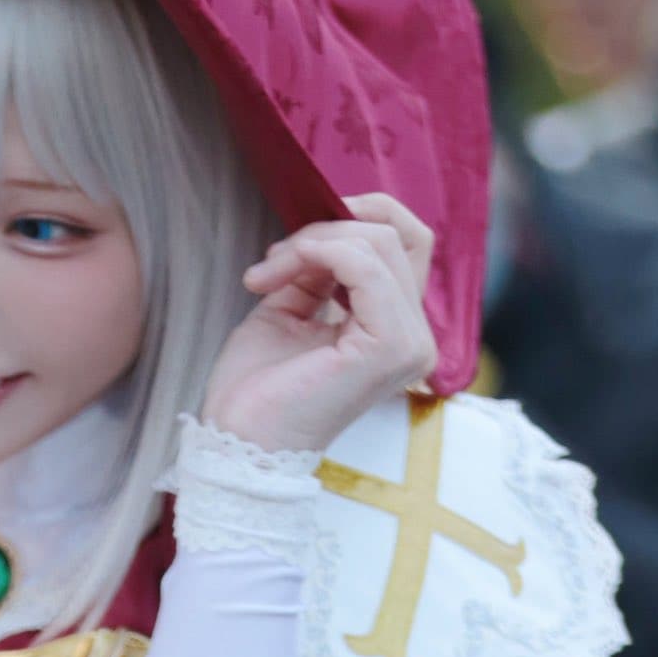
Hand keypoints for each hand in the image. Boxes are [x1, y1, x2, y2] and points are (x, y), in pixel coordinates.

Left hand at [198, 192, 436, 458]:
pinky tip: (276, 274)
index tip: (300, 238)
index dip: (359, 216)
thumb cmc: (260, 387)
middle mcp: (416, 337)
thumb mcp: (293, 305)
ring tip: (267, 273)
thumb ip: (320, 267)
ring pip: (378, 243)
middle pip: (393, 235)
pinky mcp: (389, 346)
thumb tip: (327, 227)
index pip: (407, 243)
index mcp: (399, 329)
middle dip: (324, 230)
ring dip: (311, 243)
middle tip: (274, 259)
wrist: (241, 439)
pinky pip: (363, 264)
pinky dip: (315, 252)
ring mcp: (409, 343)